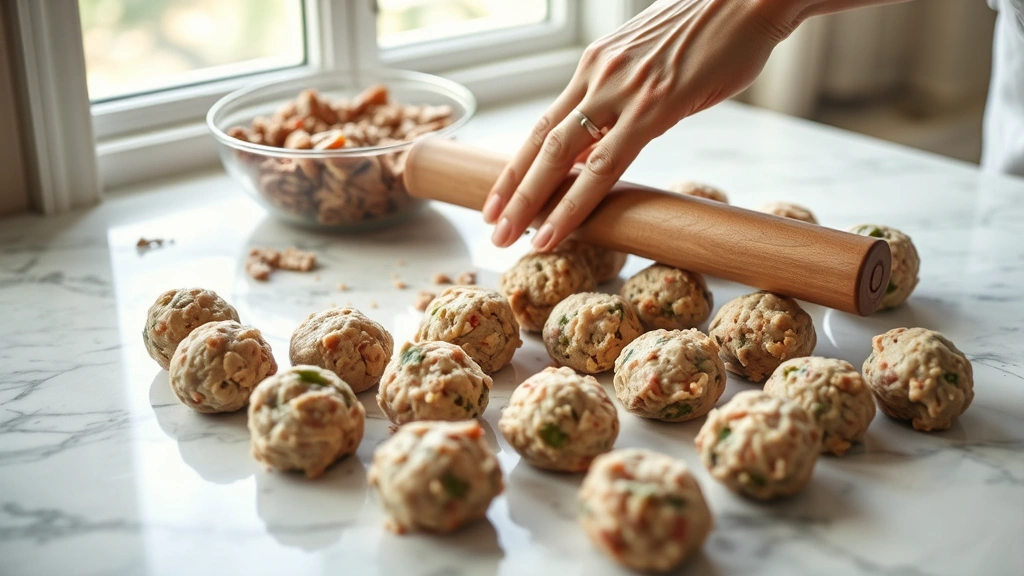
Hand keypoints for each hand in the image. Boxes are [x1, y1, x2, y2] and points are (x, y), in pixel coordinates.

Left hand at [482, 0, 803, 249]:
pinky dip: (577, 200)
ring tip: (511, 237)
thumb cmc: (714, 30)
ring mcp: (623, 90)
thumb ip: (630, 91)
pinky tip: (560, 227)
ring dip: (532, 201)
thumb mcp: (655, 58)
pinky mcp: (655, 107)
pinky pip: (606, 164)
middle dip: (511, 189)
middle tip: (492, 227)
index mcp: (597, 65)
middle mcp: (599, 75)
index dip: (518, 164)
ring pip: (561, 155)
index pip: (546, 123)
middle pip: (542, 142)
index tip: (499, 196)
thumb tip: (621, 123)